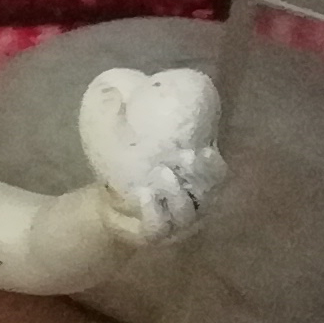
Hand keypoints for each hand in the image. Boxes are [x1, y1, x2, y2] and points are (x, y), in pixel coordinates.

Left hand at [80, 66, 221, 246]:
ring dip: (176, 193)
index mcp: (195, 179)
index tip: (201, 147)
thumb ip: (133, 121)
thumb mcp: (133, 146)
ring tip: (163, 174)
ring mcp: (178, 225)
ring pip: (187, 212)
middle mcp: (195, 204)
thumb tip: (112, 85)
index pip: (215, 171)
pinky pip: (159, 227)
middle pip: (207, 192)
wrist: (108, 208)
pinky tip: (145, 195)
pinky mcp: (155, 237)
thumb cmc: (129, 172)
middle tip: (184, 157)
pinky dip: (155, 212)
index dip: (211, 161)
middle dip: (199, 175)